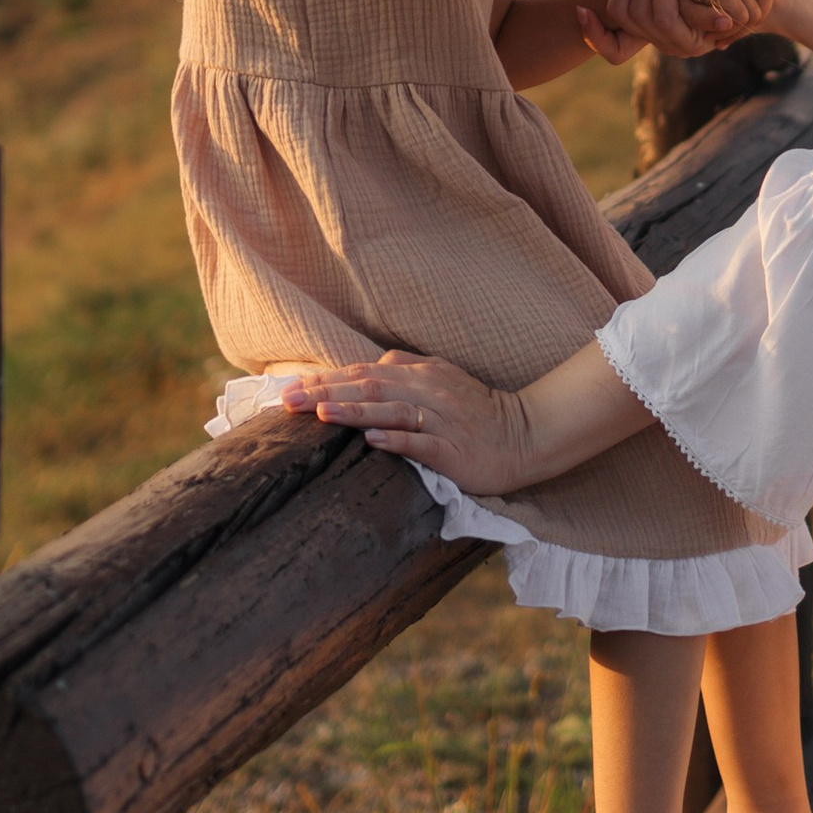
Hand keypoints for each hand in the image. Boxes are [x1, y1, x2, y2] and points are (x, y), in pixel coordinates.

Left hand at [280, 351, 534, 494]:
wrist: (525, 434)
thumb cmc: (479, 411)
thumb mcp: (442, 379)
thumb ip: (407, 368)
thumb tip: (374, 363)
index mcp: (419, 375)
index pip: (362, 374)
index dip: (325, 380)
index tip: (288, 388)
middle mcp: (426, 392)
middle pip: (368, 388)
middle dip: (325, 394)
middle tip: (287, 401)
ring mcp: (440, 420)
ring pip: (391, 410)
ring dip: (354, 411)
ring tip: (321, 413)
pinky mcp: (453, 449)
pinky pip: (422, 442)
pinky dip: (395, 439)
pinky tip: (371, 439)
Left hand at [671, 0, 777, 44]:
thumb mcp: (683, 10)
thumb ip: (701, 18)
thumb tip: (726, 21)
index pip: (743, 17)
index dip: (732, 33)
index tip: (717, 40)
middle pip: (757, 8)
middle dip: (744, 27)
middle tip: (724, 36)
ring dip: (758, 11)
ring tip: (737, 23)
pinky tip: (749, 6)